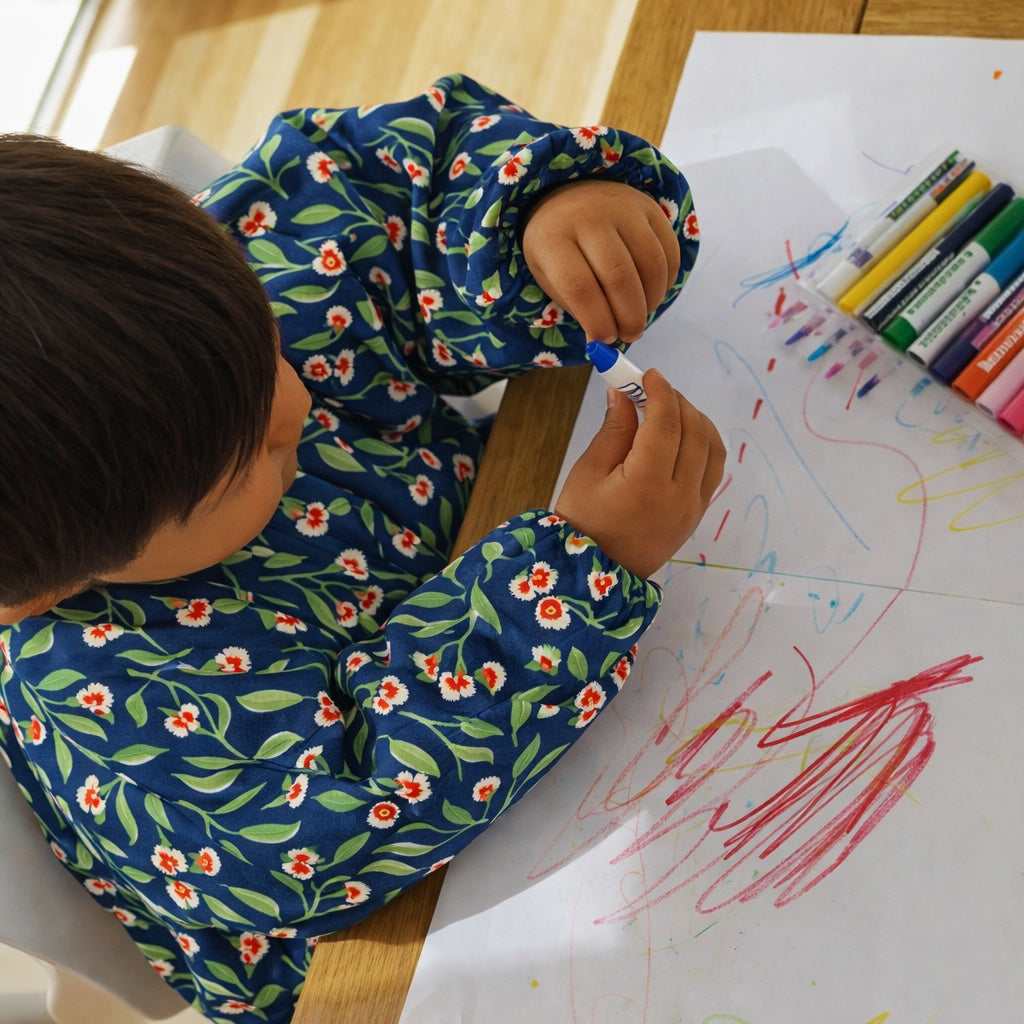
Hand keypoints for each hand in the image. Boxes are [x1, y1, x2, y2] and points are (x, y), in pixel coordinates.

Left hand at [521, 179, 680, 343]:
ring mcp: (623, 208)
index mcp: (554, 238)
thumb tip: (603, 342)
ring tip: (639, 317)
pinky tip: (651, 295)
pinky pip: (669, 253)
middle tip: (629, 336)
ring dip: (650, 302)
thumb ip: (577, 308)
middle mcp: (590, 217)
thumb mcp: (550, 276)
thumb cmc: (558, 247)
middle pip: (619, 276)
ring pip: (650, 266)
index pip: (580, 287)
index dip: (597, 321)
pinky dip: (664, 284)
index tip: (604, 341)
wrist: (570, 195)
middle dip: (629, 317)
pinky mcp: (650, 208)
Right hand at [554, 368, 724, 577]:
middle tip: (652, 388)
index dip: (659, 392)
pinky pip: (713, 468)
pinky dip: (703, 443)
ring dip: (695, 420)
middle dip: (676, 401)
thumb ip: (614, 430)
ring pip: (712, 447)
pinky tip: (682, 435)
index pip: (666, 423)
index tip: (648, 374)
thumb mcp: (588, 473)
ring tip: (669, 409)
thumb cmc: (582, 524)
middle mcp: (679, 495)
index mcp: (648, 484)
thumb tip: (623, 394)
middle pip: (694, 431)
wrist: (594, 576)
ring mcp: (693, 507)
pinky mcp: (697, 514)